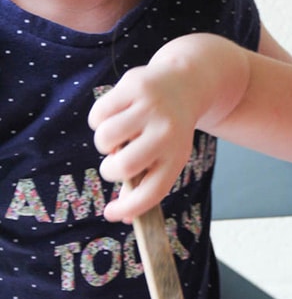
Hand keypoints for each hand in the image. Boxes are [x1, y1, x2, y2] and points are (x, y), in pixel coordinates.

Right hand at [88, 62, 198, 222]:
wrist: (185, 83)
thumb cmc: (170, 129)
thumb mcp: (168, 154)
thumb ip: (145, 182)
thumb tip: (121, 216)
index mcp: (177, 155)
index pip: (152, 191)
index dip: (129, 208)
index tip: (111, 213)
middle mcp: (166, 132)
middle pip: (122, 167)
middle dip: (109, 170)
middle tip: (115, 162)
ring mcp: (150, 108)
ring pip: (105, 138)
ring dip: (104, 143)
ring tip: (118, 135)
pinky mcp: (133, 86)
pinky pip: (98, 115)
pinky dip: (99, 120)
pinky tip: (115, 114)